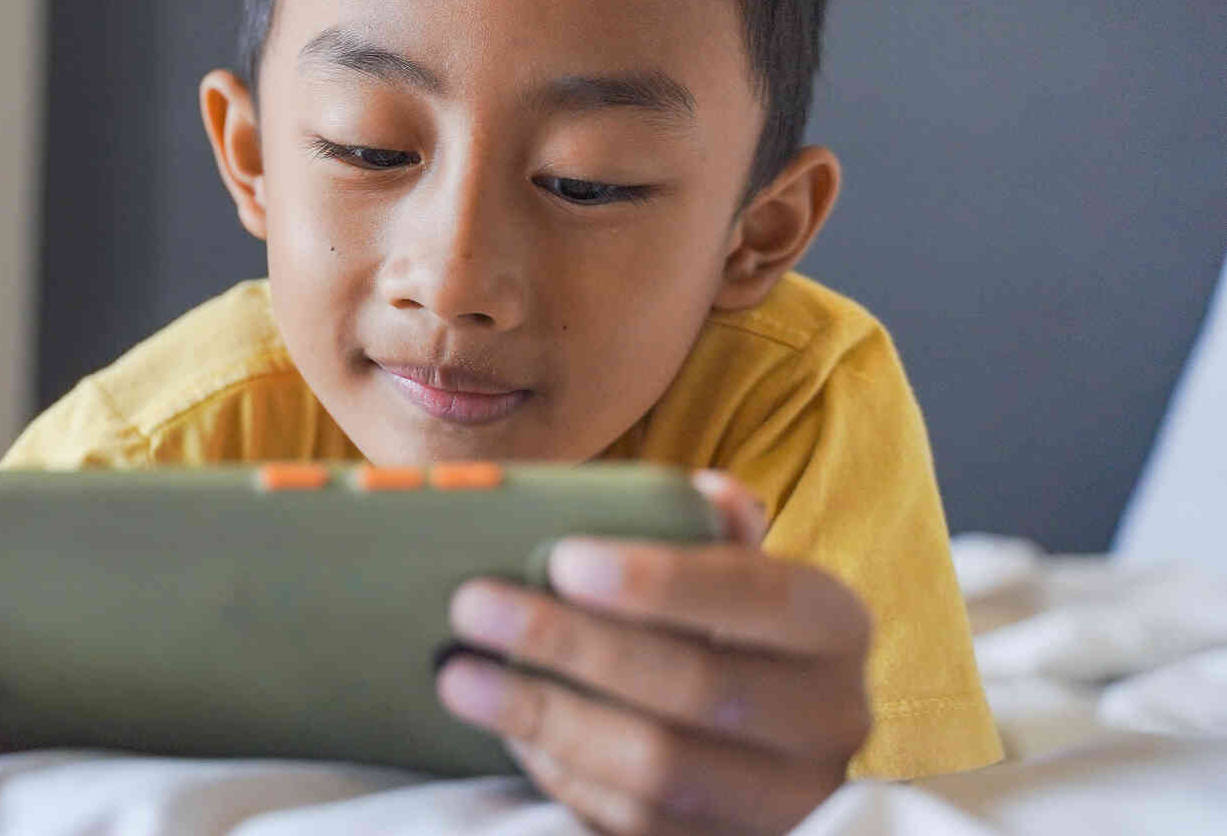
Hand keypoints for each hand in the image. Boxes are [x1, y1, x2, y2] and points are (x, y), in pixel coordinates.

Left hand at [436, 471, 870, 834]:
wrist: (757, 726)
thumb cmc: (716, 619)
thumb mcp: (724, 564)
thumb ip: (704, 527)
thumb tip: (704, 492)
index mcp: (834, 623)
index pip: (759, 595)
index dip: (661, 581)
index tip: (562, 559)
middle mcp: (831, 718)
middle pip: (696, 688)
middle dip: (572, 644)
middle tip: (474, 605)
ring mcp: (787, 799)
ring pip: (661, 769)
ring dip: (548, 718)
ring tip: (460, 676)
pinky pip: (639, 824)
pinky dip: (564, 775)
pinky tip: (507, 730)